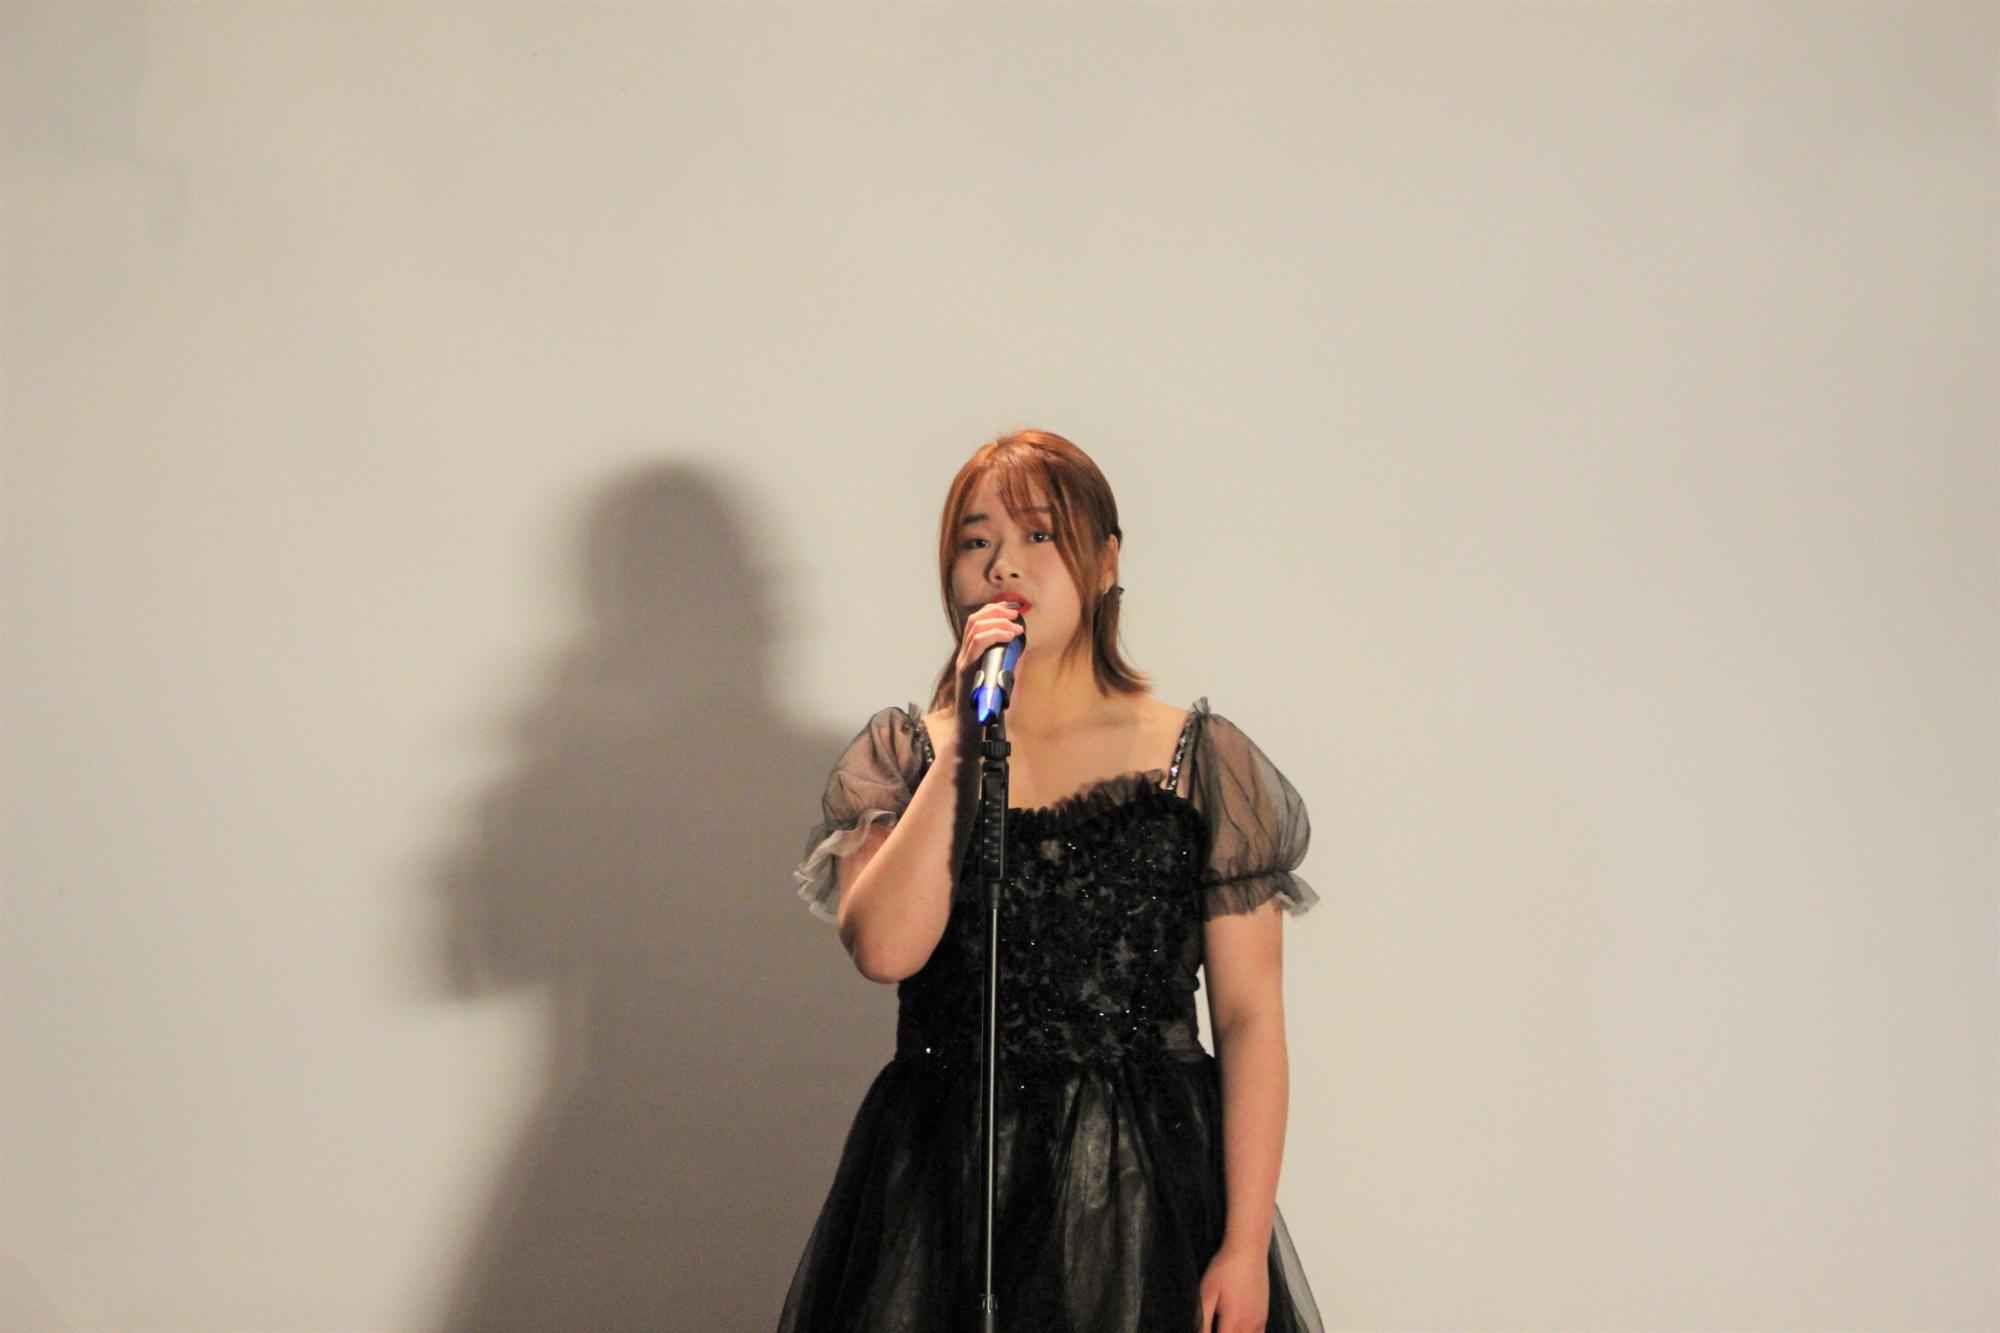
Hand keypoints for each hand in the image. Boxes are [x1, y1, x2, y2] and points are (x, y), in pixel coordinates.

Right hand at [951, 598, 1024, 734]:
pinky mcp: (966, 672)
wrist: (974, 732)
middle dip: (996, 612)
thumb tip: (1022, 646)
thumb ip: (1009, 663)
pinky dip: (994, 635)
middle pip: (974, 620)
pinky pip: (976, 645)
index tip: (1011, 609)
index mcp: (972, 655)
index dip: (993, 610)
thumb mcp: (1002, 679)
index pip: (976, 622)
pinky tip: (1009, 636)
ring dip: (998, 622)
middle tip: (1015, 615)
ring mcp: (964, 663)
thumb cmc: (988, 709)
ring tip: (1015, 627)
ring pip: (974, 628)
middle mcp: (965, 656)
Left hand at [1197, 1239, 1268, 1332]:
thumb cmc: (1226, 1268)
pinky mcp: (1263, 1315)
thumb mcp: (1206, 1293)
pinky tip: (1237, 1328)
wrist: (1248, 1249)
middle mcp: (1249, 1325)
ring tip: (1223, 1326)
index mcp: (1234, 1322)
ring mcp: (1259, 1321)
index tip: (1206, 1329)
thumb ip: (1202, 1320)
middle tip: (1212, 1325)